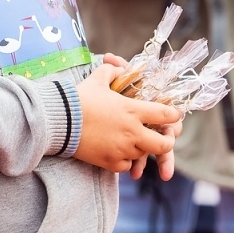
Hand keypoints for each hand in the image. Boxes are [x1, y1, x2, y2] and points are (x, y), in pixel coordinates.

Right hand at [72, 59, 181, 174]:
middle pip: (164, 144)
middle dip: (166, 142)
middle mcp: (132, 132)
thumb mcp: (97, 79)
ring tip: (134, 143)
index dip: (174, 115)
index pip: (166, 115)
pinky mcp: (110, 162)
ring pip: (144, 155)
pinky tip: (118, 152)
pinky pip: (126, 166)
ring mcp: (122, 149)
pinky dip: (125, 161)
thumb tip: (118, 66)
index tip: (174, 115)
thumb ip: (111, 70)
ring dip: (142, 149)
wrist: (59, 121)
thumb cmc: (79, 99)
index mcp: (133, 110)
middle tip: (161, 138)